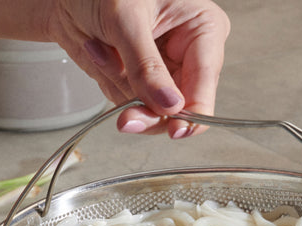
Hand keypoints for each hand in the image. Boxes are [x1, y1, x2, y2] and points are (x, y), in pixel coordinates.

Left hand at [44, 0, 229, 136]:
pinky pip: (130, 103)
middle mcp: (188, 55)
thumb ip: (147, 66)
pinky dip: (108, 82)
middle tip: (126, 120)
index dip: (192, 114)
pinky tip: (96, 50)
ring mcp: (165, 72)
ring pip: (152, 110)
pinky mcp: (142, 83)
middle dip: (146, 109)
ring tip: (97, 48)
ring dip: (119, 85)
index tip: (175, 130)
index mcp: (203, 29)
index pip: (205, 82)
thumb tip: (169, 105)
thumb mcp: (127, 20)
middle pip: (180, 107)